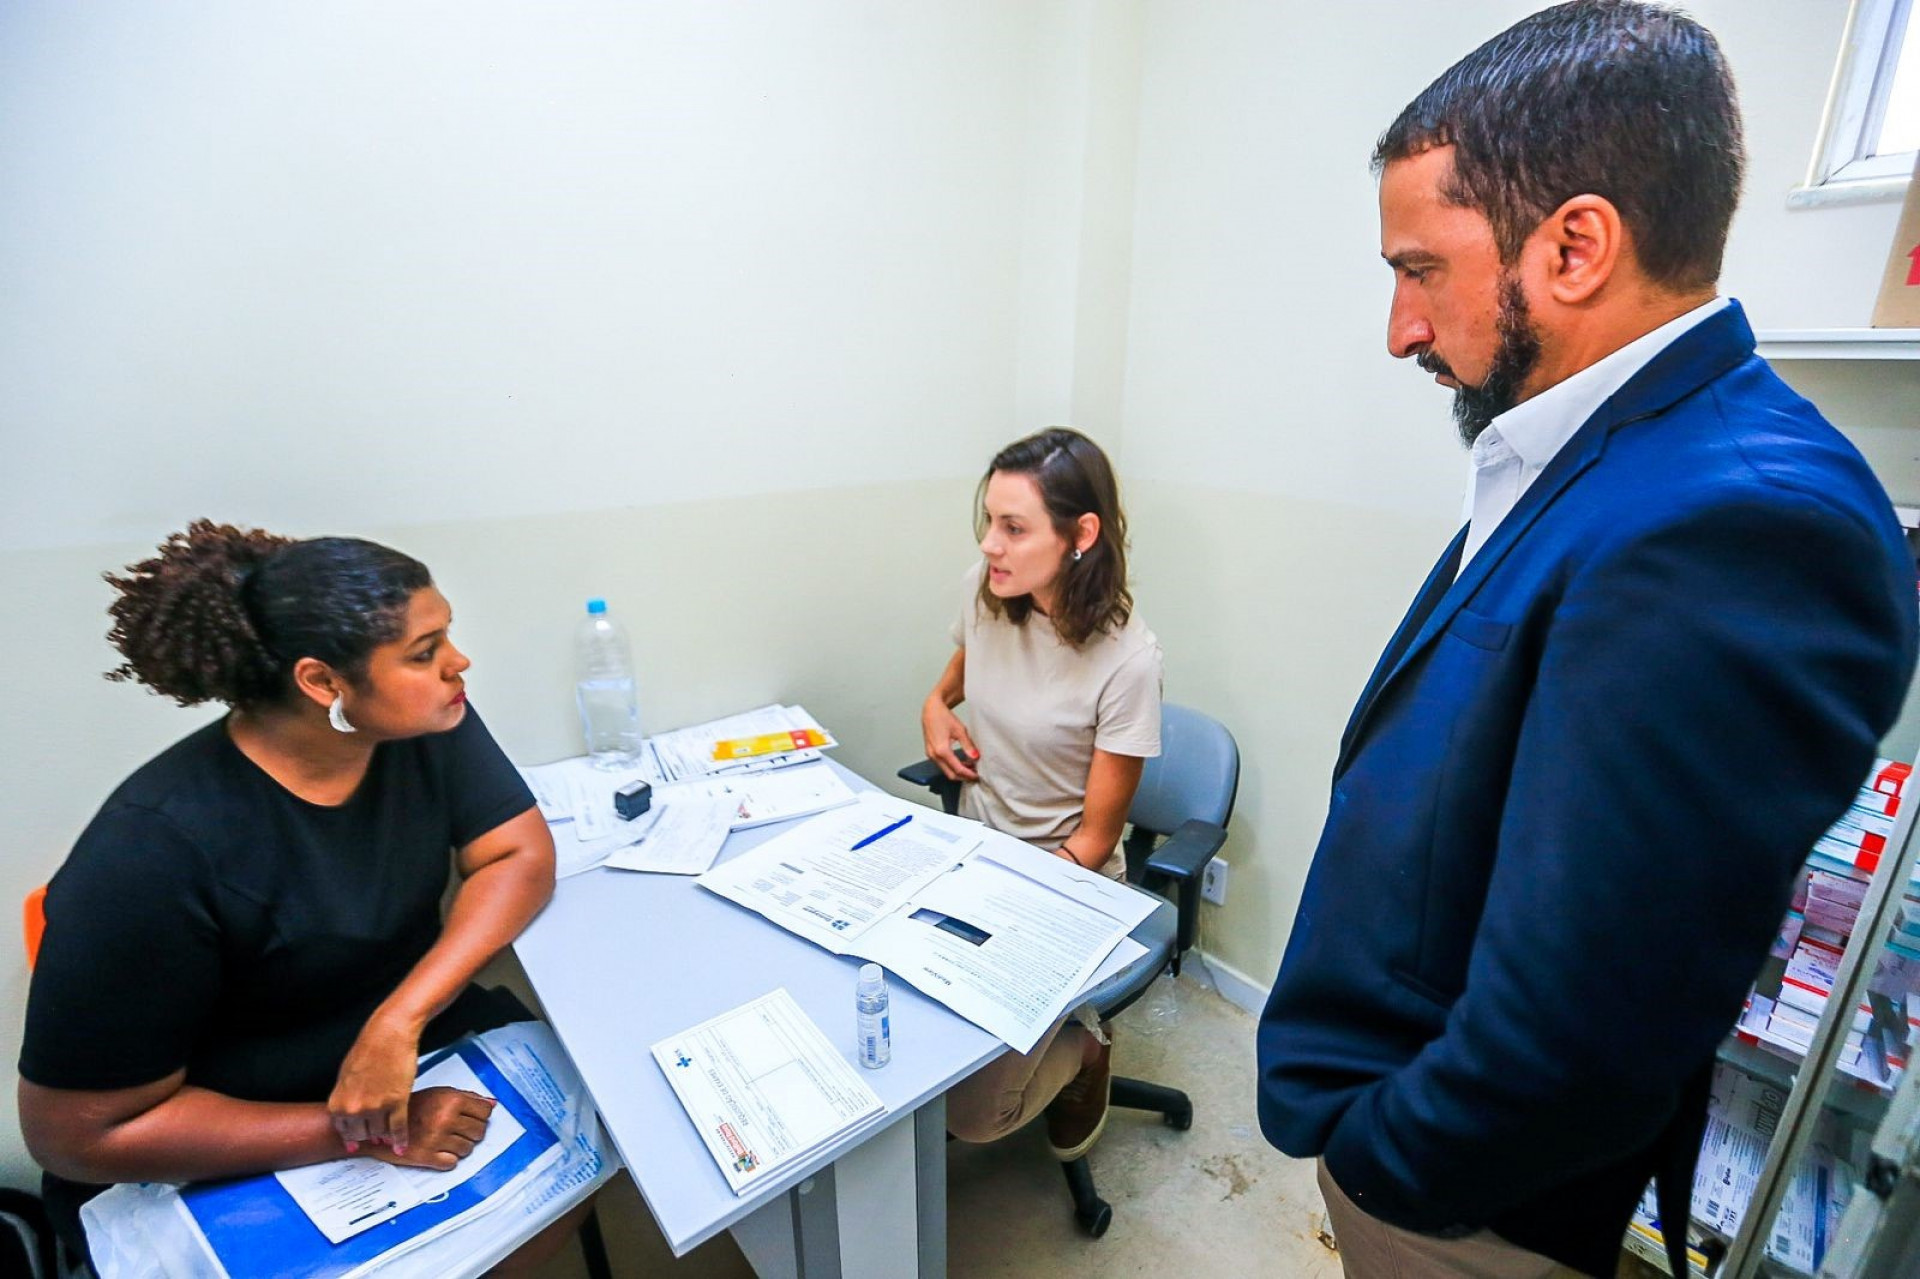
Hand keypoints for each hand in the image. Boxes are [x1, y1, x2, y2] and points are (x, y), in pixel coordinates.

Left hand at [329, 1020, 421, 1154]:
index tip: (354, 1144)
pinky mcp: (397, 1103)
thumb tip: (349, 1114)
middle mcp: (354, 1109)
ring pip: (380, 1132)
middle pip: (362, 1134)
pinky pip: (398, 1128)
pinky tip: (401, 1147)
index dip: (351, 1137)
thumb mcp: (346, 1076)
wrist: (388, 1035)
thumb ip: (346, 1099)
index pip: (343, 1130)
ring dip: (385, 1136)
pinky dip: (400, 1140)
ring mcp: (376, 1108)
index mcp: (338, 1103)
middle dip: (368, 1135)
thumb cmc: (369, 1049)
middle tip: (374, 1137)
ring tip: (389, 1138)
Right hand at [362, 1087, 495, 1171]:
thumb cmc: (412, 1107)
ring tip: (444, 1140)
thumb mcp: (440, 1093)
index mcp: (451, 1100)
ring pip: (467, 1149)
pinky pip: (452, 1163)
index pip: (485, 1113)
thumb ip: (468, 1097)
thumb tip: (492, 1104)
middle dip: (470, 1132)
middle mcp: (446, 1119)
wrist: (381, 1123)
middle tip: (456, 1130)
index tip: (472, 1119)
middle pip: (479, 1132)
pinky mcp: (427, 1157)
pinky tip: (438, 1151)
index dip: (479, 1117)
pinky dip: (447, 1160)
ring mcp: (437, 1139)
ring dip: (459, 1147)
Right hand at [921, 697, 980, 781]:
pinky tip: (962, 763)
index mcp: (941, 750)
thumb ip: (968, 745)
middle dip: (964, 777)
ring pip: (946, 771)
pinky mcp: (930, 753)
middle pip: (950, 774)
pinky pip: (942, 765)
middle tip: (976, 775)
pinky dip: (952, 767)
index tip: (978, 776)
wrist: (931, 710)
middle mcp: (934, 755)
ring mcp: (931, 755)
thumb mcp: (959, 730)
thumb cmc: (943, 717)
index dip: (969, 774)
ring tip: (971, 768)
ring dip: (958, 772)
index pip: (957, 769)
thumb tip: (976, 757)